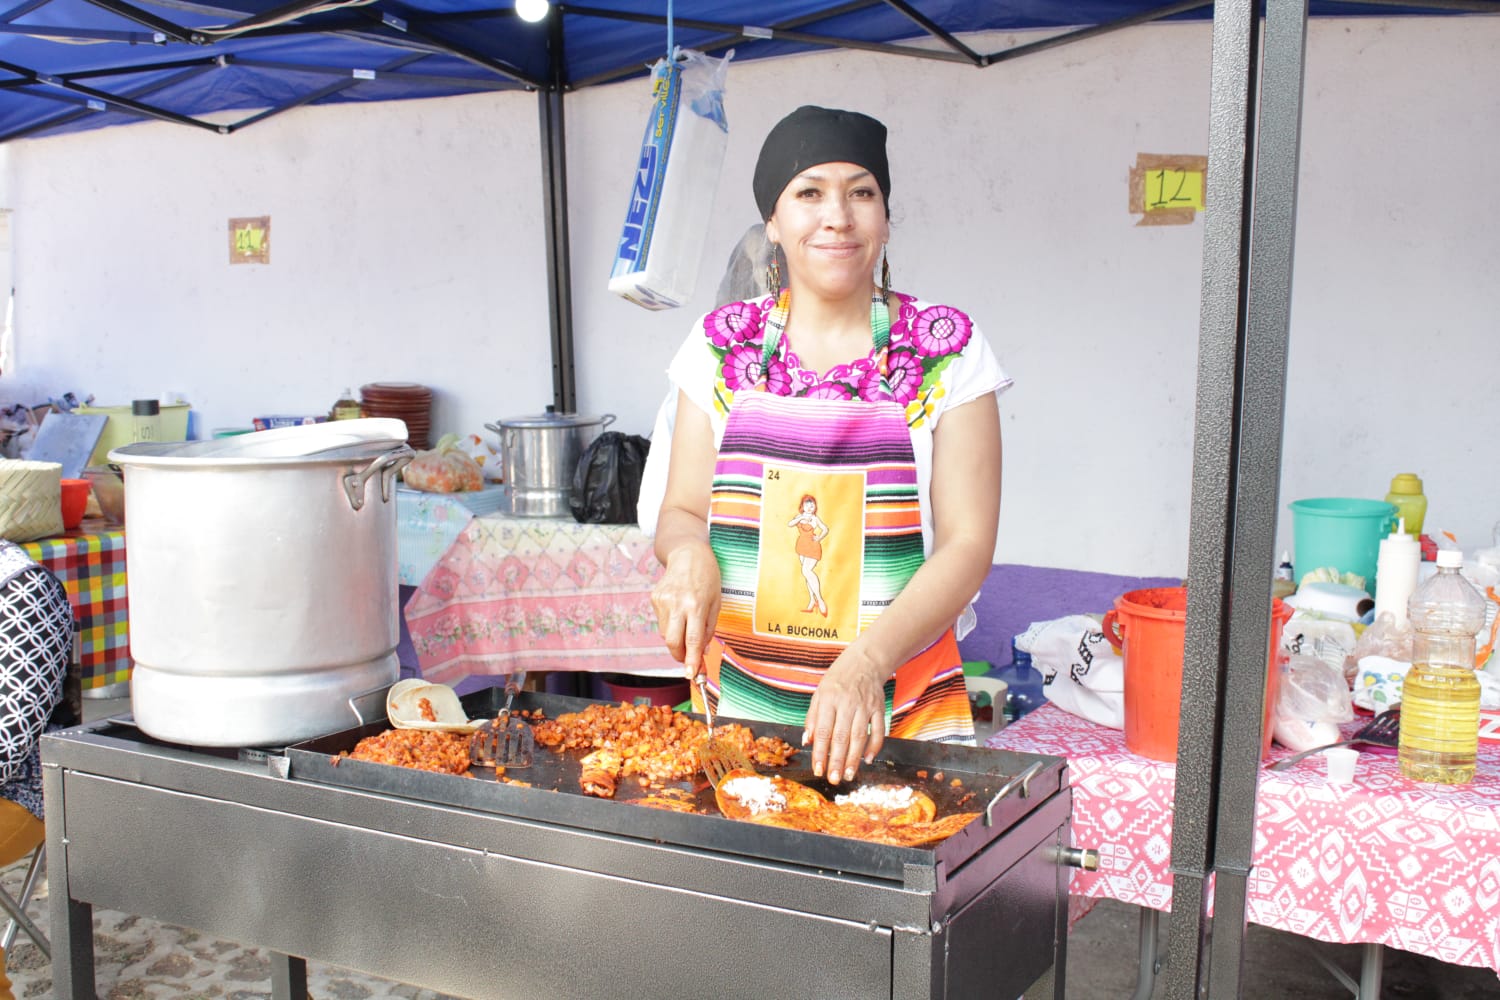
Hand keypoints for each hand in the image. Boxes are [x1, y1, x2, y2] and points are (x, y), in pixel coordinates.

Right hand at [649, 540, 721, 679]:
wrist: (687, 553)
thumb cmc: (708, 577)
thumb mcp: (716, 602)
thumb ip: (709, 629)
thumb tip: (700, 652)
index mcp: (696, 605)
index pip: (692, 640)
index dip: (691, 661)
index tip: (691, 675)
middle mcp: (677, 604)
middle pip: (672, 642)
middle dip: (679, 656)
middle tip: (687, 660)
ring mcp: (663, 601)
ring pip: (665, 634)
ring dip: (676, 639)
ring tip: (686, 625)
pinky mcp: (654, 598)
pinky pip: (661, 621)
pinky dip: (671, 624)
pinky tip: (678, 610)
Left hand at [804, 650, 887, 785]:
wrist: (865, 661)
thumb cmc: (838, 680)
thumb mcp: (819, 694)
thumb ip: (813, 718)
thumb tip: (808, 742)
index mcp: (828, 699)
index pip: (823, 730)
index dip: (820, 752)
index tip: (817, 770)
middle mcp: (847, 703)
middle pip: (841, 737)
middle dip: (836, 760)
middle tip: (833, 779)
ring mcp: (865, 706)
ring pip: (859, 736)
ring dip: (854, 758)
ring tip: (848, 775)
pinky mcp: (879, 708)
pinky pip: (878, 730)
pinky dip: (874, 746)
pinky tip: (867, 760)